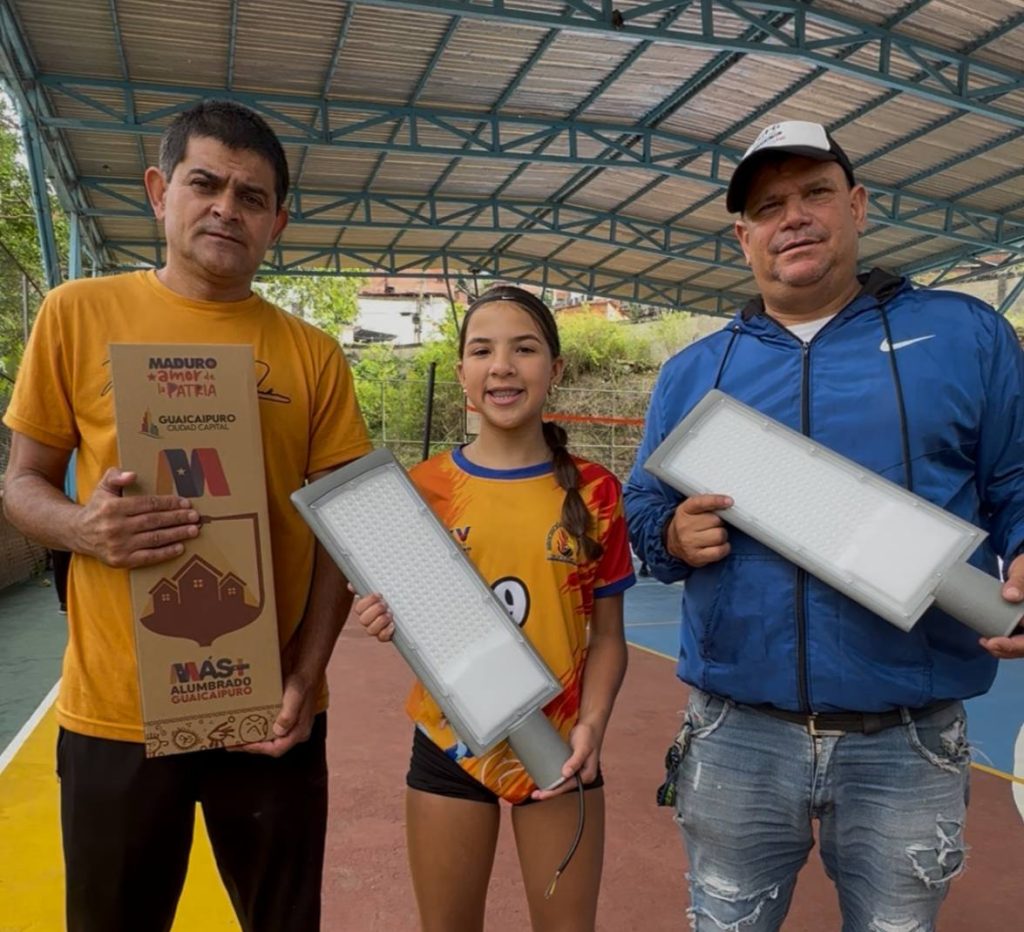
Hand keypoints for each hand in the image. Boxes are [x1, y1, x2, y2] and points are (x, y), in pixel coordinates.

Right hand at [75, 468, 199, 567]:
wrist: (77, 533)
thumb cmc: (97, 508)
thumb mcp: (103, 487)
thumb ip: (115, 476)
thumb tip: (132, 475)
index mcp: (113, 508)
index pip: (148, 504)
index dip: (169, 503)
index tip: (186, 502)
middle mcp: (115, 527)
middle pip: (154, 521)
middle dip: (178, 518)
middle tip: (195, 517)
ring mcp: (118, 545)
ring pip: (154, 538)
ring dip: (177, 534)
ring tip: (193, 530)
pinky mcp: (120, 560)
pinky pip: (148, 557)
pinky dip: (165, 553)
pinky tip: (180, 547)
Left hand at [240, 640, 316, 756]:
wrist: (305, 673)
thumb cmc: (301, 685)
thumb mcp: (295, 697)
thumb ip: (289, 714)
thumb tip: (278, 731)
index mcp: (299, 732)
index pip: (277, 749)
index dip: (258, 748)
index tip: (243, 744)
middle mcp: (293, 733)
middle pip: (270, 746)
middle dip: (250, 745)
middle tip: (232, 743)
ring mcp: (288, 727)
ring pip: (267, 739)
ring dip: (251, 739)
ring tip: (234, 736)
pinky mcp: (283, 720)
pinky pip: (267, 730)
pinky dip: (255, 730)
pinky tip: (243, 725)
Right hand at [350, 587, 394, 641]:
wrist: (405, 607)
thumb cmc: (391, 597)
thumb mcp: (381, 589)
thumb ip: (367, 585)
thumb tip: (351, 586)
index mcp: (366, 608)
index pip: (359, 607)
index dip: (368, 601)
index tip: (379, 594)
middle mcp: (369, 620)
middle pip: (363, 620)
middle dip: (375, 610)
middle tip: (385, 604)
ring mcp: (377, 629)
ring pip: (370, 630)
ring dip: (380, 621)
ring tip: (390, 613)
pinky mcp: (386, 635)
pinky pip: (382, 638)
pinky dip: (387, 631)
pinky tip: (392, 624)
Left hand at [529, 721, 601, 800]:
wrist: (590, 725)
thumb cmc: (588, 735)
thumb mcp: (582, 747)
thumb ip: (575, 760)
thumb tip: (565, 774)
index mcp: (587, 775)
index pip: (568, 786)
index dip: (555, 791)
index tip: (543, 795)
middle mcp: (582, 775)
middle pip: (564, 787)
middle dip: (550, 791)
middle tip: (535, 795)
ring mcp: (577, 771)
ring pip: (562, 782)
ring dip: (550, 786)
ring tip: (537, 791)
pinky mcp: (571, 765)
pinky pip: (561, 774)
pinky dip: (553, 777)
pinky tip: (544, 778)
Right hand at [665, 494, 732, 567]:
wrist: (674, 542)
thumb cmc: (690, 523)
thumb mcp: (694, 509)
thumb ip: (708, 503)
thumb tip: (728, 503)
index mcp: (685, 510)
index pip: (701, 503)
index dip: (716, 501)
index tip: (729, 501)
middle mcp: (684, 526)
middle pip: (715, 520)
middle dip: (719, 522)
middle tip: (714, 525)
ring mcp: (688, 542)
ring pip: (719, 535)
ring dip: (722, 535)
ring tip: (714, 535)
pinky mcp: (695, 557)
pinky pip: (719, 551)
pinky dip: (724, 548)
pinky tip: (719, 545)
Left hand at [980, 553, 1023, 658]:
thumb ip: (1019, 581)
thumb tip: (1010, 595)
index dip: (1015, 645)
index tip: (995, 641)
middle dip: (1008, 650)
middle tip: (987, 643)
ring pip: (1022, 645)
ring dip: (1006, 649)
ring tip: (987, 643)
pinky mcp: (1023, 623)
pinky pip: (1018, 638)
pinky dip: (1006, 643)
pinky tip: (992, 641)